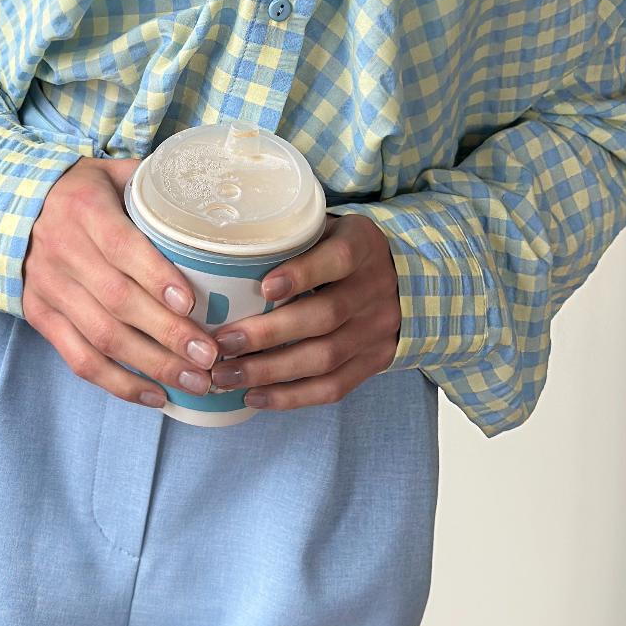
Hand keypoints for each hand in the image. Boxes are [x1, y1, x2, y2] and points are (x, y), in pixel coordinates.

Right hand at [22, 155, 220, 409]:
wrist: (13, 205)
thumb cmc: (82, 190)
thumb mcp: (114, 172)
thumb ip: (156, 186)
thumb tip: (216, 201)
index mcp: (85, 209)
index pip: (121, 246)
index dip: (156, 276)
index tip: (191, 302)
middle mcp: (62, 249)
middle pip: (116, 299)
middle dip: (167, 332)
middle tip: (210, 355)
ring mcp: (48, 287)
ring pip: (101, 335)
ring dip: (151, 365)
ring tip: (195, 381)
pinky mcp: (40, 316)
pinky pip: (79, 358)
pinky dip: (118, 383)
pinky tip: (157, 395)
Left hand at [208, 213, 401, 410]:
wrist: (402, 277)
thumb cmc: (339, 249)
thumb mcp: (326, 229)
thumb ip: (291, 239)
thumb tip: (226, 254)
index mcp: (363, 245)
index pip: (338, 258)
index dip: (302, 274)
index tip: (264, 288)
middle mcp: (376, 288)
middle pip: (325, 316)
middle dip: (268, 334)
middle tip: (222, 343)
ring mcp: (378, 329)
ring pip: (325, 357)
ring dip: (271, 371)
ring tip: (226, 375)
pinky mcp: (376, 361)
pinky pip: (334, 387)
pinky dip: (292, 396)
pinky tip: (255, 396)